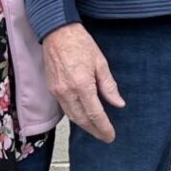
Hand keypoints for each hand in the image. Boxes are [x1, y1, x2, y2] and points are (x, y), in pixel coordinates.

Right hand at [43, 24, 123, 141]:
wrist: (57, 32)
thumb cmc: (80, 44)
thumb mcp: (101, 63)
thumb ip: (109, 86)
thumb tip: (118, 103)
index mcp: (82, 85)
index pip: (95, 113)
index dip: (103, 127)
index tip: (110, 135)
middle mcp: (67, 91)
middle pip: (82, 119)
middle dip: (94, 130)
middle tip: (105, 137)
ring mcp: (57, 91)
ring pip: (72, 116)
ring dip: (84, 125)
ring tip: (96, 130)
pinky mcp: (52, 89)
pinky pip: (64, 108)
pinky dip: (75, 116)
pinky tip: (83, 117)